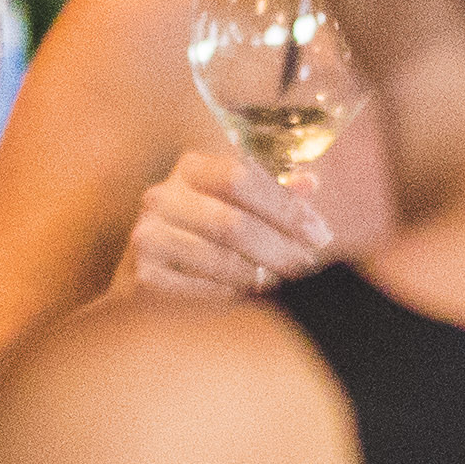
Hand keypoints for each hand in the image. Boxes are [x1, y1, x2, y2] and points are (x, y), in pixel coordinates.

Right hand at [116, 146, 332, 300]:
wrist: (147, 271)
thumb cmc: (203, 230)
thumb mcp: (235, 201)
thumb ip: (272, 193)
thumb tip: (310, 183)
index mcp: (189, 167)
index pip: (241, 178)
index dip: (285, 207)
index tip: (320, 235)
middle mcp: (162, 196)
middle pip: (233, 223)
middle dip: (279, 249)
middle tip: (307, 267)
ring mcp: (148, 235)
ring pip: (221, 261)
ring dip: (260, 277)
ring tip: (282, 283)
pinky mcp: (144, 275)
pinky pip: (204, 290)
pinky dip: (233, 296)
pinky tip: (248, 296)